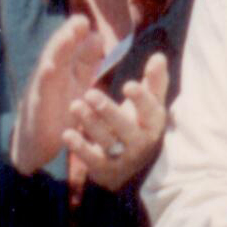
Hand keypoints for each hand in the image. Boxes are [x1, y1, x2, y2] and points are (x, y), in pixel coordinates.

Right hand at [10, 14, 102, 173]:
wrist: (35, 145)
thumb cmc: (57, 114)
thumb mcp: (75, 84)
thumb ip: (86, 62)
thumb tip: (98, 36)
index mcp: (63, 69)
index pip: (71, 47)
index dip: (77, 34)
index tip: (87, 22)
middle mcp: (51, 74)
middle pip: (59, 50)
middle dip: (67, 35)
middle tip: (80, 21)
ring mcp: (42, 87)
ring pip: (49, 64)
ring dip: (57, 49)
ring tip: (67, 36)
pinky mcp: (36, 104)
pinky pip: (41, 89)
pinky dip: (45, 76)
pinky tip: (50, 67)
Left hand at [63, 51, 169, 193]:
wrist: (128, 166)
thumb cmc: (139, 124)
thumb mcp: (149, 105)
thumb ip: (154, 81)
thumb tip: (159, 56)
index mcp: (153, 124)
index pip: (149, 111)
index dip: (140, 99)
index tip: (128, 85)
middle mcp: (140, 144)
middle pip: (124, 127)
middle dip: (108, 111)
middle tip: (90, 93)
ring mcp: (122, 159)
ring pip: (106, 141)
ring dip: (90, 124)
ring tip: (75, 105)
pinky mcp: (104, 170)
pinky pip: (91, 159)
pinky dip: (79, 148)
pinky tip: (67, 133)